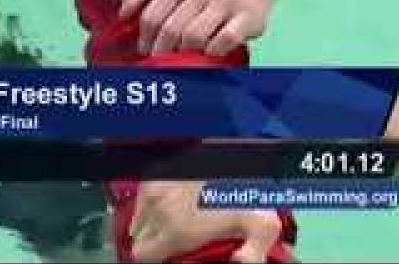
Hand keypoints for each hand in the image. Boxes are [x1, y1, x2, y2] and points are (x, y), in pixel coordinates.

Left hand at [118, 0, 271, 56]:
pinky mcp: (247, 18)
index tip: (146, 51)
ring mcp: (225, 2)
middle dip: (163, 52)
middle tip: (163, 61)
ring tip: (184, 58)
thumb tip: (124, 12)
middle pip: (170, 30)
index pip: (151, 17)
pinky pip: (224, 40)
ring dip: (186, 54)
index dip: (145, 40)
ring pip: (194, 37)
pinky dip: (213, 51)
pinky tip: (209, 53)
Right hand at [129, 181, 286, 262]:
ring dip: (149, 225)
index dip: (152, 259)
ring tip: (171, 225)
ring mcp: (154, 189)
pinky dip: (149, 206)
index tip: (166, 258)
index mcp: (178, 230)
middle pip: (137, 239)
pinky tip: (170, 205)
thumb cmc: (245, 185)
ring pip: (137, 218)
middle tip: (172, 244)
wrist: (235, 145)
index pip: (142, 256)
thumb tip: (242, 262)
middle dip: (151, 244)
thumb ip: (255, 252)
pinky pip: (140, 198)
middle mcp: (159, 211)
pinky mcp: (155, 173)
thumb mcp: (261, 224)